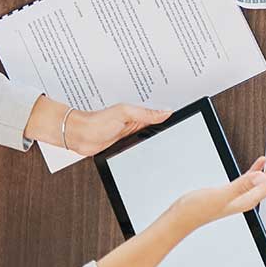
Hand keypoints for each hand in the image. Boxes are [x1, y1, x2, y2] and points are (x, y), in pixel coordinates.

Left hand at [24, 96, 170, 156]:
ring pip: (149, 139)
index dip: (171, 118)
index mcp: (138, 115)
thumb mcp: (124, 114)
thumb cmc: (97, 121)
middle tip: (183, 133)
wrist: (79, 136)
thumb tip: (166, 112)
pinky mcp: (125, 148)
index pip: (160, 116)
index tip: (186, 118)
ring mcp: (131, 137)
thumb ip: (145, 114)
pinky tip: (151, 154)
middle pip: (158, 129)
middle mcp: (136, 125)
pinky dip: (145, 150)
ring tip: (171, 142)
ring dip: (156, 141)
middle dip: (168, 130)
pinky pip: (140, 149)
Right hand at [172, 144, 265, 227]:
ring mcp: (242, 193)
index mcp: (251, 197)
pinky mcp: (234, 190)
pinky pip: (253, 176)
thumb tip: (262, 176)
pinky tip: (262, 160)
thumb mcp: (222, 195)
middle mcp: (250, 196)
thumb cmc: (198, 209)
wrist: (182, 218)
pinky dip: (260, 166)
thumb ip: (242, 185)